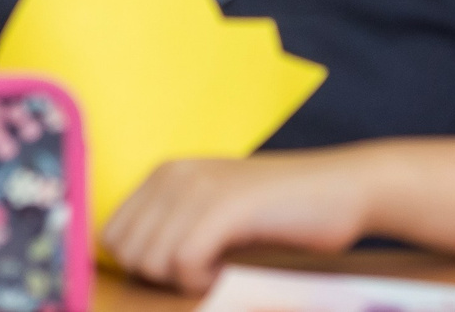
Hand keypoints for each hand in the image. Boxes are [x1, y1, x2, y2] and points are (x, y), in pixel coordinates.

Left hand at [101, 154, 374, 293]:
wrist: (343, 189)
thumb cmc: (282, 213)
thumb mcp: (216, 211)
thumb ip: (175, 225)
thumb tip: (133, 262)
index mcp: (164, 174)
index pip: (112, 234)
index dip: (141, 264)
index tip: (180, 269)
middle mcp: (172, 174)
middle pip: (125, 250)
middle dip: (156, 274)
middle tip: (201, 271)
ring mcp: (197, 187)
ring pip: (149, 259)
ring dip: (181, 278)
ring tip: (218, 267)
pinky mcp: (224, 207)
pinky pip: (182, 262)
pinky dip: (201, 280)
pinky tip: (227, 270)